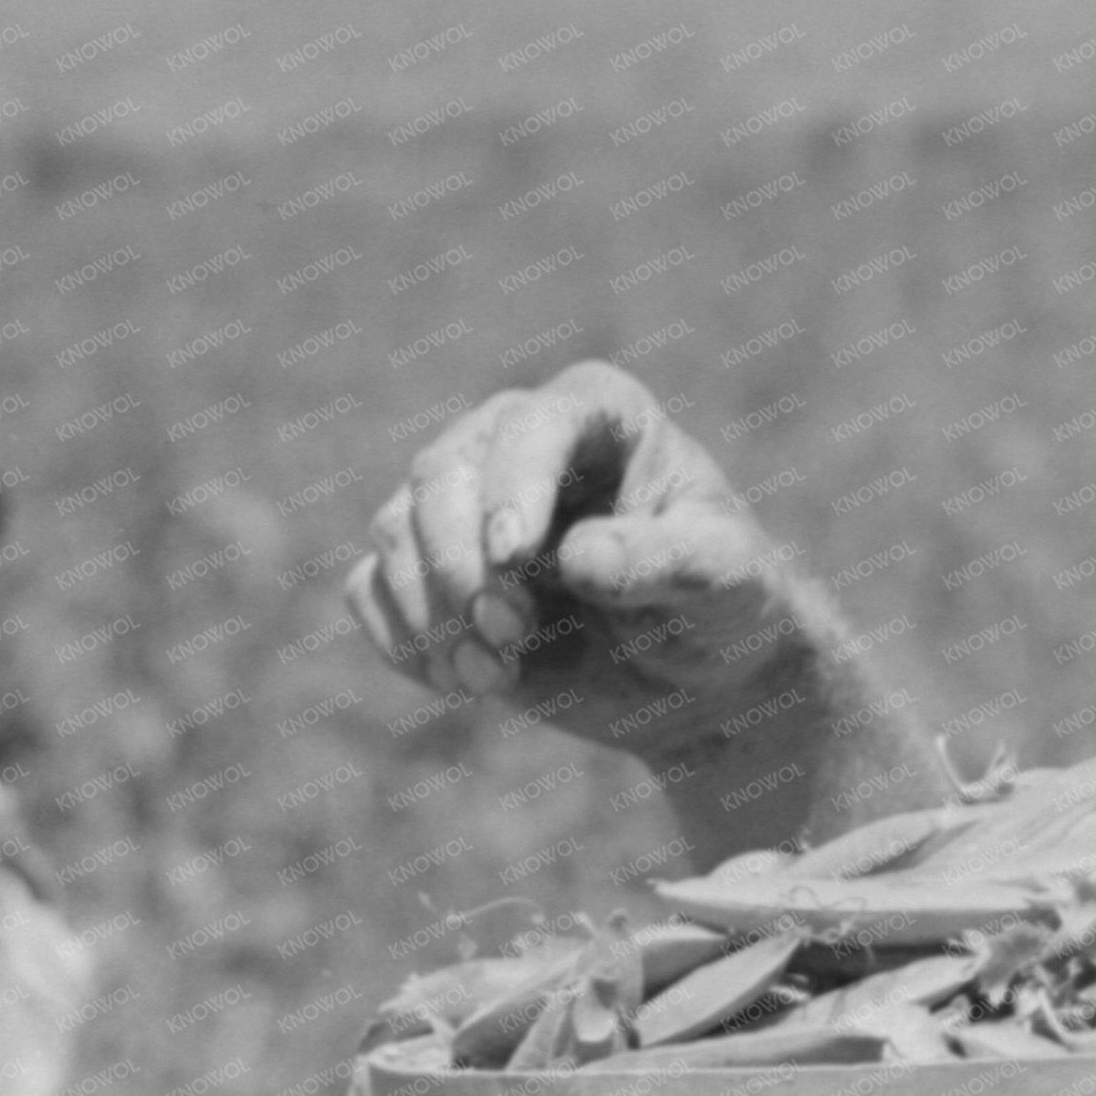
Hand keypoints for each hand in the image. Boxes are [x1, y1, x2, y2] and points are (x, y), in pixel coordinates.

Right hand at [343, 360, 818, 763]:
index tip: (514, 557)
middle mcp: (517, 443)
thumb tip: (578, 557)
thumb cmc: (725, 606)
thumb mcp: (726, 579)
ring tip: (498, 674)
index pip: (534, 424)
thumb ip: (666, 560)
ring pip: (394, 530)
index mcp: (600, 414)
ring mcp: (464, 507)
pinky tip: (469, 681)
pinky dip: (405, 640)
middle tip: (512, 634)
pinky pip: (369, 589)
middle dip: (462, 563)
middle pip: (441, 474)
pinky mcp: (428, 574)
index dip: (513, 484)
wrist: (700, 681)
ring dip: (433, 611)